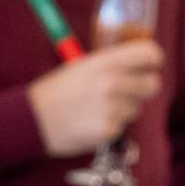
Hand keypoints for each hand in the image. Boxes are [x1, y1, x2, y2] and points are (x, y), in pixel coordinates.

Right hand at [26, 41, 164, 156]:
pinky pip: (122, 126)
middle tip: (128, 89)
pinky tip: (92, 121)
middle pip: (152, 84)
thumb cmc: (54, 91)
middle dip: (143, 87)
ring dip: (124, 108)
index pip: (151, 55)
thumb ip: (110, 63)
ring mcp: (112, 109)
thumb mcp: (80, 66)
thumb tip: (137, 63)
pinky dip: (111, 125)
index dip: (153, 60)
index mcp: (106, 62)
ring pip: (137, 108)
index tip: (149, 65)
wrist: (31, 120)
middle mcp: (112, 84)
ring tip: (99, 107)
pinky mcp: (108, 131)